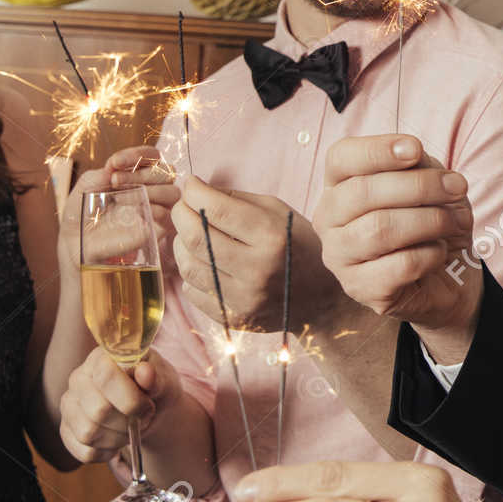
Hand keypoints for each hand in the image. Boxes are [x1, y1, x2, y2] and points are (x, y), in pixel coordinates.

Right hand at [58, 348, 181, 464]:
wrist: (149, 405)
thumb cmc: (154, 386)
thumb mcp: (163, 378)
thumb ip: (155, 376)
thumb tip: (145, 371)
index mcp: (101, 358)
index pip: (106, 376)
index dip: (131, 398)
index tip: (148, 404)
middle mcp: (78, 379)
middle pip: (98, 410)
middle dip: (128, 421)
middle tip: (143, 418)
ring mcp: (69, 406)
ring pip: (89, 434)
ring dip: (118, 438)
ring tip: (130, 428)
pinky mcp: (67, 431)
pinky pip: (85, 452)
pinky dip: (107, 452)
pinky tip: (117, 440)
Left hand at [61, 145, 178, 264]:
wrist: (76, 242)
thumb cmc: (82, 212)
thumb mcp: (85, 187)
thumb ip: (99, 175)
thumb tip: (113, 168)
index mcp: (137, 173)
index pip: (151, 156)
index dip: (138, 155)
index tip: (113, 163)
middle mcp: (152, 188)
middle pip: (166, 172)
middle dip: (140, 173)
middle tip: (114, 181)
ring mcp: (157, 209)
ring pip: (172, 192)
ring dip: (151, 190)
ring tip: (120, 198)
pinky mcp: (158, 230)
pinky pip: (169, 216)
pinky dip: (157, 211)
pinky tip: (138, 211)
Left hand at [170, 177, 329, 330]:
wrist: (322, 299)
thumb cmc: (300, 246)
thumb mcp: (280, 213)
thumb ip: (238, 200)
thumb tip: (196, 190)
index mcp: (272, 237)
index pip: (217, 210)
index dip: (194, 192)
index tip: (190, 183)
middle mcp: (257, 269)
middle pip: (195, 237)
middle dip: (180, 214)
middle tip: (182, 205)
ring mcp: (244, 299)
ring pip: (188, 266)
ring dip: (181, 243)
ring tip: (191, 232)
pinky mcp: (234, 319)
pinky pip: (192, 291)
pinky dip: (192, 271)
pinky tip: (204, 261)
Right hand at [316, 135, 479, 358]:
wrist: (448, 275)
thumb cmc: (431, 221)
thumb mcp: (429, 182)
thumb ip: (416, 165)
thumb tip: (413, 156)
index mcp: (338, 185)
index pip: (341, 157)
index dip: (377, 150)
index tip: (415, 149)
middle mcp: (329, 219)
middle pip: (363, 192)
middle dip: (420, 185)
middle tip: (458, 187)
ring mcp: (338, 256)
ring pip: (381, 229)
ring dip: (431, 220)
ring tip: (455, 221)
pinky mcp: (359, 288)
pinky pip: (400, 265)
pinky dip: (431, 254)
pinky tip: (438, 252)